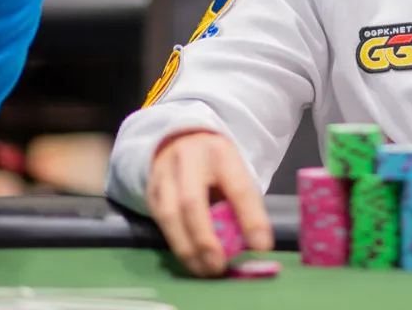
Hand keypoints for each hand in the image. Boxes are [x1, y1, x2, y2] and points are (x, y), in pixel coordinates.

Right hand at [147, 131, 272, 276]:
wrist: (180, 141)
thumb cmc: (215, 165)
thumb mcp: (235, 173)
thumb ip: (243, 204)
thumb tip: (254, 245)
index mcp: (221, 153)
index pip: (237, 187)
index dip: (250, 219)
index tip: (261, 247)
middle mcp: (188, 159)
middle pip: (192, 201)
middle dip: (205, 238)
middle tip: (219, 266)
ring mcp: (164, 174)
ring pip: (170, 215)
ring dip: (187, 248)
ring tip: (205, 269)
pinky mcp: (150, 191)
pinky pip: (160, 222)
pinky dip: (177, 245)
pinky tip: (191, 260)